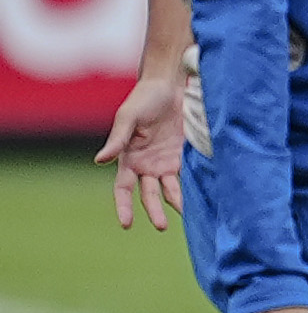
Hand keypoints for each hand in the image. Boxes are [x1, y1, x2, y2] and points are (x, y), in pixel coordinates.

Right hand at [100, 58, 185, 231]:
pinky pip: (190, 175)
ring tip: (187, 216)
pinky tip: (204, 200)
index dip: (124, 206)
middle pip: (149, 194)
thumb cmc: (143, 99)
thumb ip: (117, 140)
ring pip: (171, 190)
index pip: (123, 188)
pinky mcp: (186, 156)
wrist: (170, 86)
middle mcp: (148, 165)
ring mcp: (168, 162)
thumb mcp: (127, 118)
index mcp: (129, 159)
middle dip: (154, 211)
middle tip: (162, 226)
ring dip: (177, 203)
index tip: (126, 224)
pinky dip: (195, 187)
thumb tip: (99, 161)